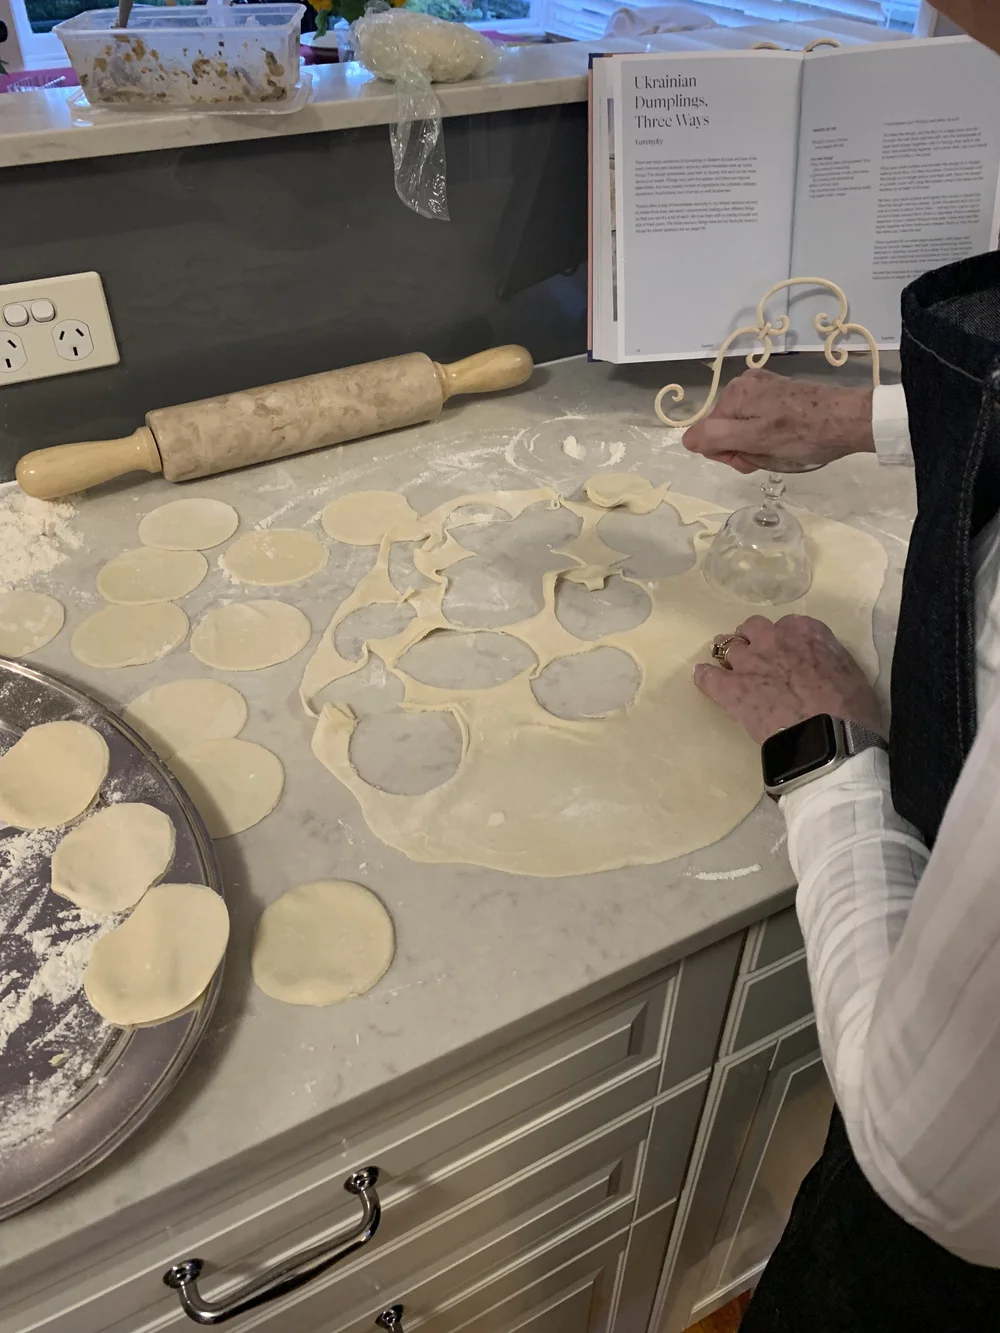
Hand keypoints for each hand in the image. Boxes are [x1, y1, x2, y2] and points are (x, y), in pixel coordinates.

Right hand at [682, 368, 875, 474]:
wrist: (851, 420)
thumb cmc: (803, 434)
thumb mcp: (755, 441)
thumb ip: (715, 438)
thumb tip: (686, 440)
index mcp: (734, 393)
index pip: (708, 434)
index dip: (727, 454)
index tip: (751, 459)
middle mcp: (745, 383)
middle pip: (724, 429)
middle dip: (742, 449)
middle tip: (768, 455)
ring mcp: (764, 386)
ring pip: (743, 428)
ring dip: (756, 445)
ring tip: (781, 448)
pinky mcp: (780, 392)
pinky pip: (759, 420)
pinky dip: (768, 434)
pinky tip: (787, 438)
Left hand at [693, 615, 881, 745]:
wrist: (829, 738)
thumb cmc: (853, 711)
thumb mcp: (852, 673)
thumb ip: (831, 659)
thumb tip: (824, 663)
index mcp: (808, 633)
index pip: (789, 625)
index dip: (785, 640)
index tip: (787, 653)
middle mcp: (775, 639)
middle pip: (754, 628)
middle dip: (754, 640)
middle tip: (757, 658)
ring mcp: (750, 662)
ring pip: (728, 646)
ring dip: (729, 656)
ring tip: (730, 669)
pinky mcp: (732, 689)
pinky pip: (708, 676)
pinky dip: (706, 678)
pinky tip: (706, 680)